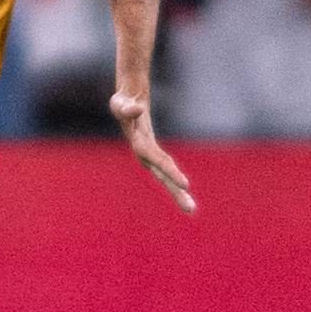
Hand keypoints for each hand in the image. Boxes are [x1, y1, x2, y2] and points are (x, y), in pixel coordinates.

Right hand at [110, 91, 195, 213]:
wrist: (124, 102)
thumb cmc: (122, 102)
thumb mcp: (119, 102)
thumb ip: (125, 107)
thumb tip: (136, 109)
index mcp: (138, 143)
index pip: (157, 160)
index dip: (171, 172)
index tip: (186, 185)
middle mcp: (143, 152)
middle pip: (161, 173)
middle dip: (174, 190)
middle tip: (190, 209)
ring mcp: (147, 153)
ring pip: (164, 173)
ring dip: (175, 189)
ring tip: (190, 208)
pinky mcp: (152, 151)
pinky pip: (164, 166)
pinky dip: (172, 177)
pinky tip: (182, 189)